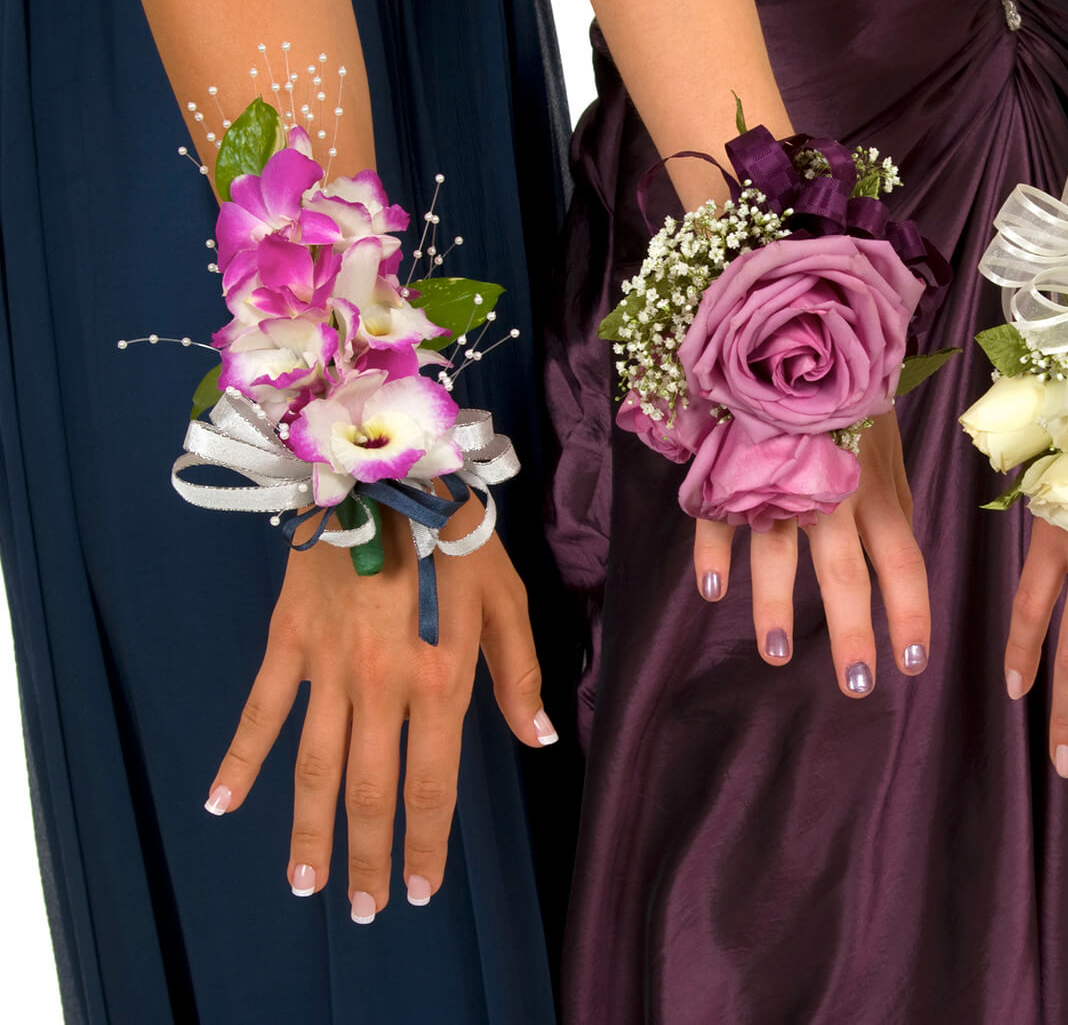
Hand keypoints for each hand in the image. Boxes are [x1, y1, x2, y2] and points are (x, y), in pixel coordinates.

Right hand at [202, 497, 553, 922]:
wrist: (387, 466)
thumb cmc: (460, 535)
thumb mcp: (508, 600)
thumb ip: (520, 675)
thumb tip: (538, 740)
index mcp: (442, 678)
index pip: (431, 782)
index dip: (425, 841)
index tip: (418, 889)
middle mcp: (383, 684)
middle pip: (370, 790)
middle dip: (366, 856)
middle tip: (360, 909)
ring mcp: (329, 665)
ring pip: (314, 767)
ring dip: (308, 830)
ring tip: (305, 884)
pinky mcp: (288, 639)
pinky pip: (260, 710)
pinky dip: (238, 759)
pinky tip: (220, 805)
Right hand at [691, 413, 931, 695]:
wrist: (796, 318)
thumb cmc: (846, 386)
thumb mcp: (883, 440)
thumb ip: (887, 496)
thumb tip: (901, 553)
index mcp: (877, 484)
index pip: (903, 560)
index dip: (910, 613)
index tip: (912, 664)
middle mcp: (834, 485)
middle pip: (847, 570)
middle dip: (851, 631)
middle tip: (856, 686)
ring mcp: (781, 472)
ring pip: (779, 548)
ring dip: (775, 605)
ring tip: (777, 655)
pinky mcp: (734, 457)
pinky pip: (720, 510)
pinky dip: (714, 550)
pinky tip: (711, 589)